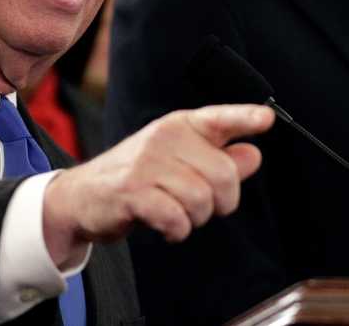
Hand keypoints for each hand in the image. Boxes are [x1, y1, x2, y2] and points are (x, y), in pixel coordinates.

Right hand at [39, 104, 273, 263]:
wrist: (81, 196)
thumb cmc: (138, 177)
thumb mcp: (180, 162)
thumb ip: (219, 158)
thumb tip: (254, 154)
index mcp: (180, 126)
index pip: (219, 118)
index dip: (245, 118)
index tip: (267, 119)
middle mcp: (165, 137)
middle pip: (223, 175)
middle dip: (222, 202)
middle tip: (203, 207)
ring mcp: (146, 163)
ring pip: (202, 199)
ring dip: (196, 219)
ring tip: (178, 214)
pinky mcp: (131, 191)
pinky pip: (176, 218)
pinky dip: (177, 230)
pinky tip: (166, 227)